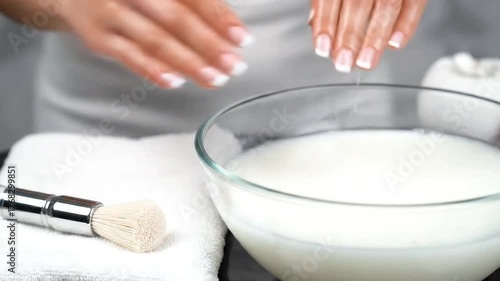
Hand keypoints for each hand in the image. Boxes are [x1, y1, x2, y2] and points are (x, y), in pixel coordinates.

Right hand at [59, 0, 253, 87]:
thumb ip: (191, 2)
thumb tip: (227, 28)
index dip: (220, 17)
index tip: (242, 39)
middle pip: (175, 18)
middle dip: (209, 45)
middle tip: (234, 65)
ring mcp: (111, 12)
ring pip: (155, 40)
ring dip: (188, 63)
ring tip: (214, 78)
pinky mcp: (98, 36)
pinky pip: (128, 56)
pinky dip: (152, 70)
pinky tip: (176, 81)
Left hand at [309, 0, 426, 72]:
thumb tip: (316, 23)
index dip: (326, 23)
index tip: (323, 48)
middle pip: (358, 1)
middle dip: (350, 36)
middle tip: (344, 62)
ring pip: (387, 5)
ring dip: (376, 37)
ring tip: (366, 61)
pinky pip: (415, 2)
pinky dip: (407, 24)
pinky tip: (394, 44)